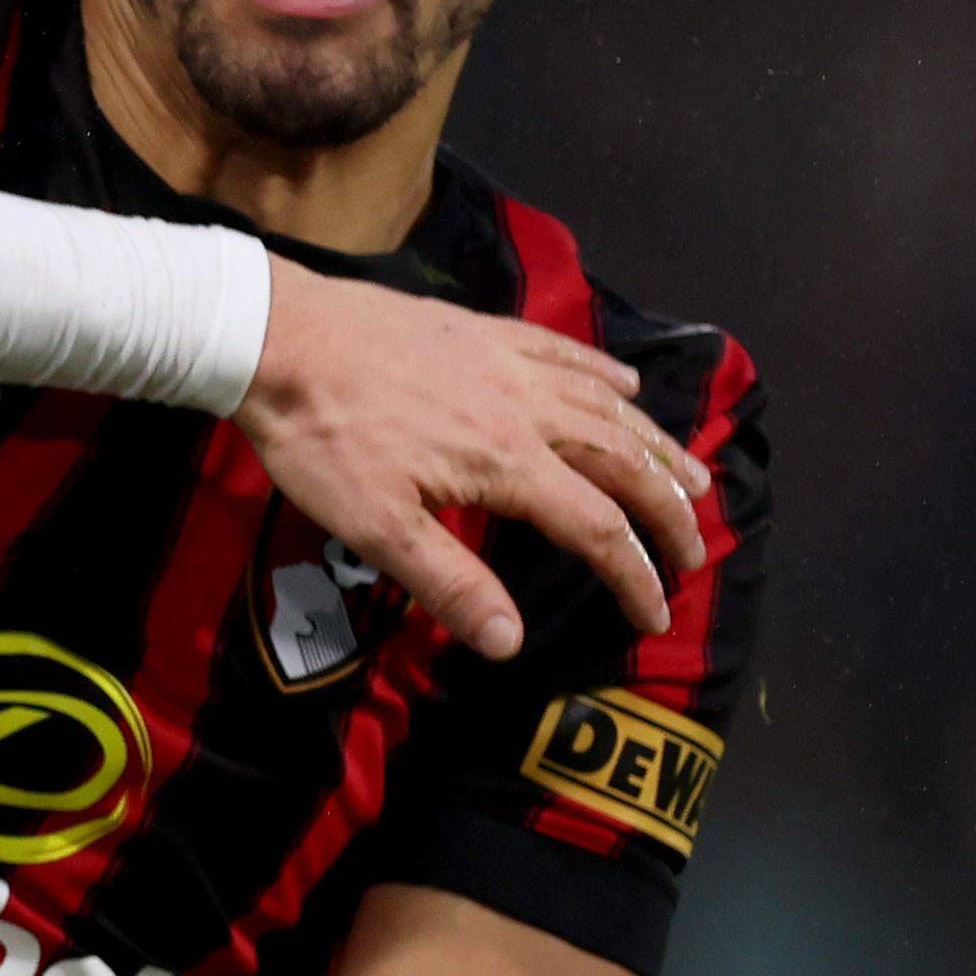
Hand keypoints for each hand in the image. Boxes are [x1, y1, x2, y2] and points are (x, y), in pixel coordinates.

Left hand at [238, 261, 709, 664]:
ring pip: (608, 408)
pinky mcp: (483, 332)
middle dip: (669, 513)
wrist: (280, 339)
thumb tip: (512, 643)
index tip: (655, 614)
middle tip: (695, 552)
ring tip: (693, 476)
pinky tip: (627, 387)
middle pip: (625, 464)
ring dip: (658, 445)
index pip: (597, 530)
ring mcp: (508, 364)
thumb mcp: (375, 529)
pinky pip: (566, 353)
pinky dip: (606, 374)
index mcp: (508, 465)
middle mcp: (528, 410)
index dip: (634, 577)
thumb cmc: (321, 440)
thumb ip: (450, 584)